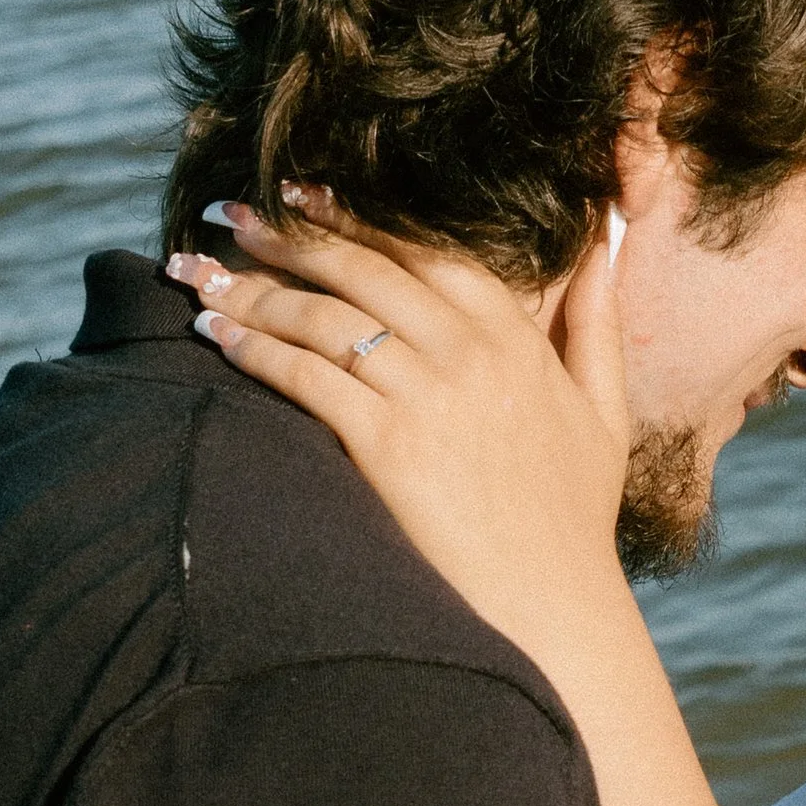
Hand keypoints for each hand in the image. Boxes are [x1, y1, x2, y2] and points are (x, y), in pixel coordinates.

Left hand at [168, 198, 631, 663]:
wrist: (553, 609)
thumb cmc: (575, 522)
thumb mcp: (606, 415)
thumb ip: (598, 326)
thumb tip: (605, 246)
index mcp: (516, 337)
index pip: (424, 251)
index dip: (356, 218)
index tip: (303, 196)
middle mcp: (470, 353)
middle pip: (361, 270)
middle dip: (287, 235)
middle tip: (231, 214)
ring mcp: (428, 397)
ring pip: (322, 317)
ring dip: (252, 288)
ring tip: (199, 274)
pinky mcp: (387, 446)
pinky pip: (304, 377)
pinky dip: (253, 349)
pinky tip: (214, 335)